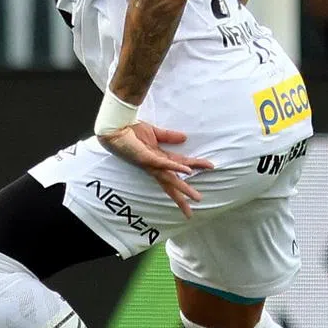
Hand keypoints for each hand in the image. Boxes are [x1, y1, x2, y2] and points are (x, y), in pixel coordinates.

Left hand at [97, 121, 213, 217]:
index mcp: (158, 159)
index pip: (180, 167)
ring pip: (171, 178)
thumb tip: (185, 138)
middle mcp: (156, 165)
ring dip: (184, 188)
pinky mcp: (147, 158)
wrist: (117, 126)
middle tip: (199, 201)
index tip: (210, 167)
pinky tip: (187, 172)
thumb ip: (169, 136)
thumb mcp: (154, 133)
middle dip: (186, 192)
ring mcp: (151, 163)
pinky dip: (175, 168)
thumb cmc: (131, 130)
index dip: (195, 168)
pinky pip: (163, 164)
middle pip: (174, 180)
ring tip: (196, 197)